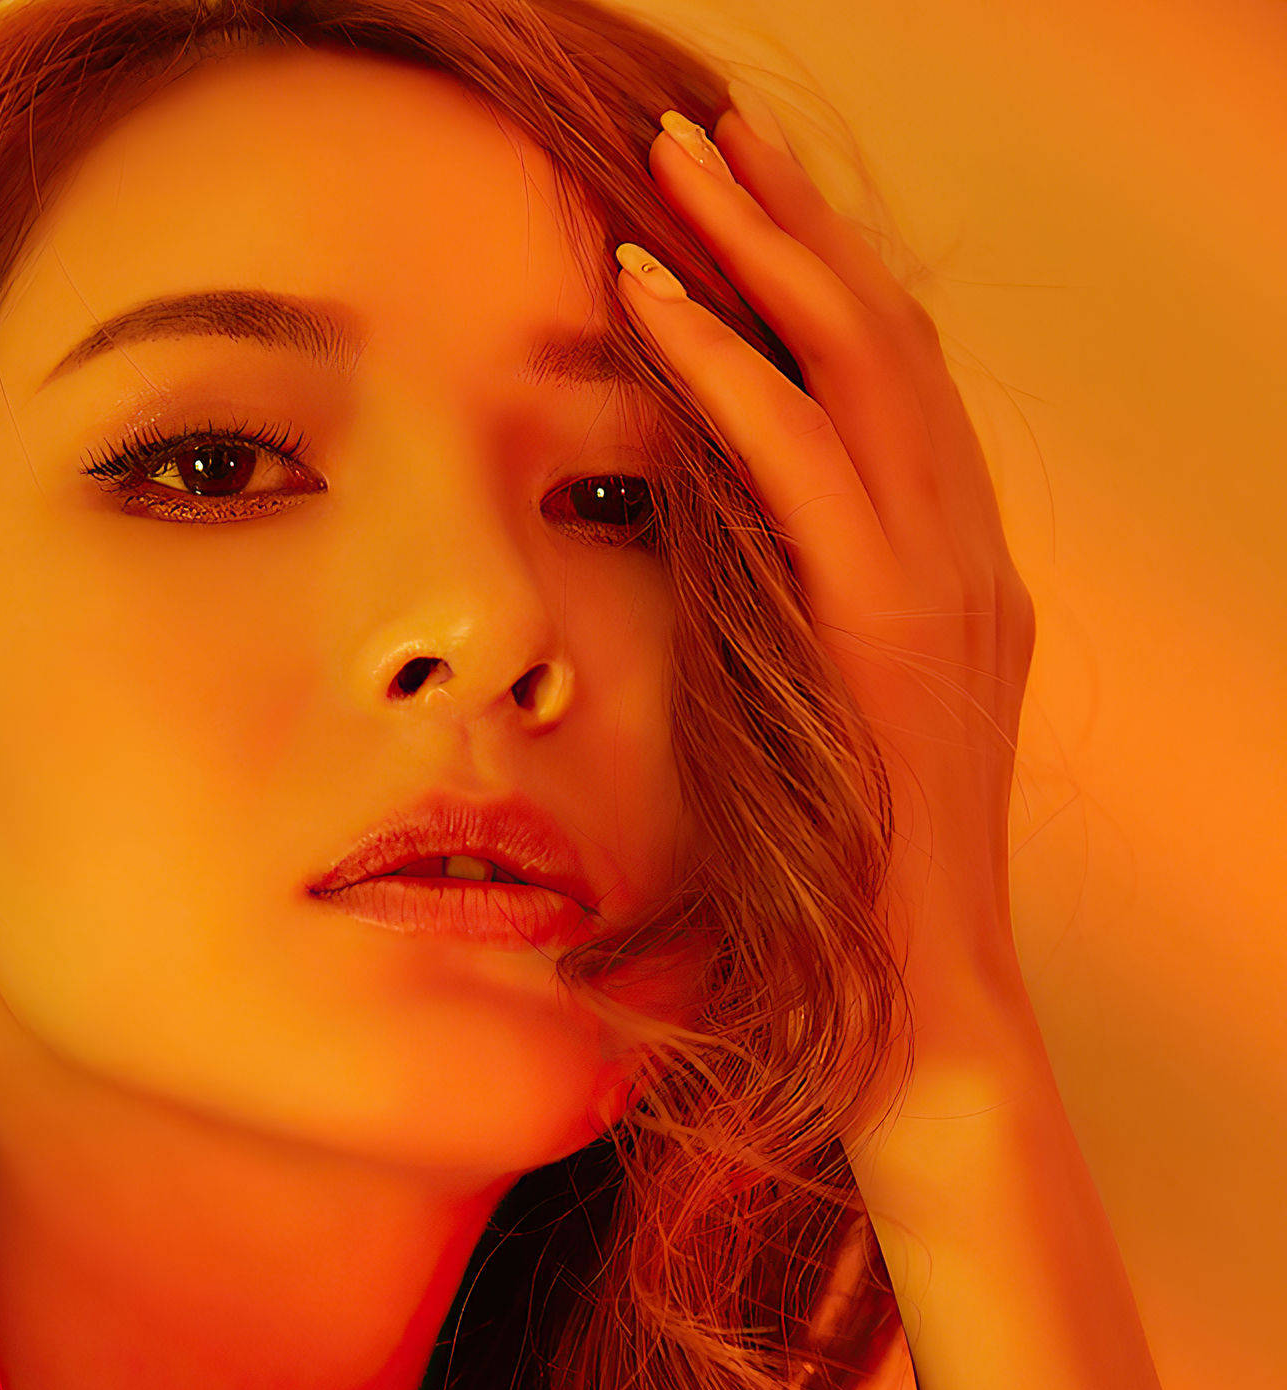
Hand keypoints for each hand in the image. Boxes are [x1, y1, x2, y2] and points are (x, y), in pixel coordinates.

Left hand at [615, 103, 1249, 1389]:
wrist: (908, 1038)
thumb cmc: (825, 925)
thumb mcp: (784, 757)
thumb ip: (748, 662)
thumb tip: (649, 605)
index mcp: (940, 592)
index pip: (884, 394)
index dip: (811, 284)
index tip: (721, 207)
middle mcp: (963, 569)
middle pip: (887, 342)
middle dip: (793, 225)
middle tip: (700, 128)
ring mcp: (944, 601)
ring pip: (864, 370)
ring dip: (763, 255)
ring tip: (674, 161)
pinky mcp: (895, 648)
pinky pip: (812, 473)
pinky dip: (732, 377)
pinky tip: (654, 302)